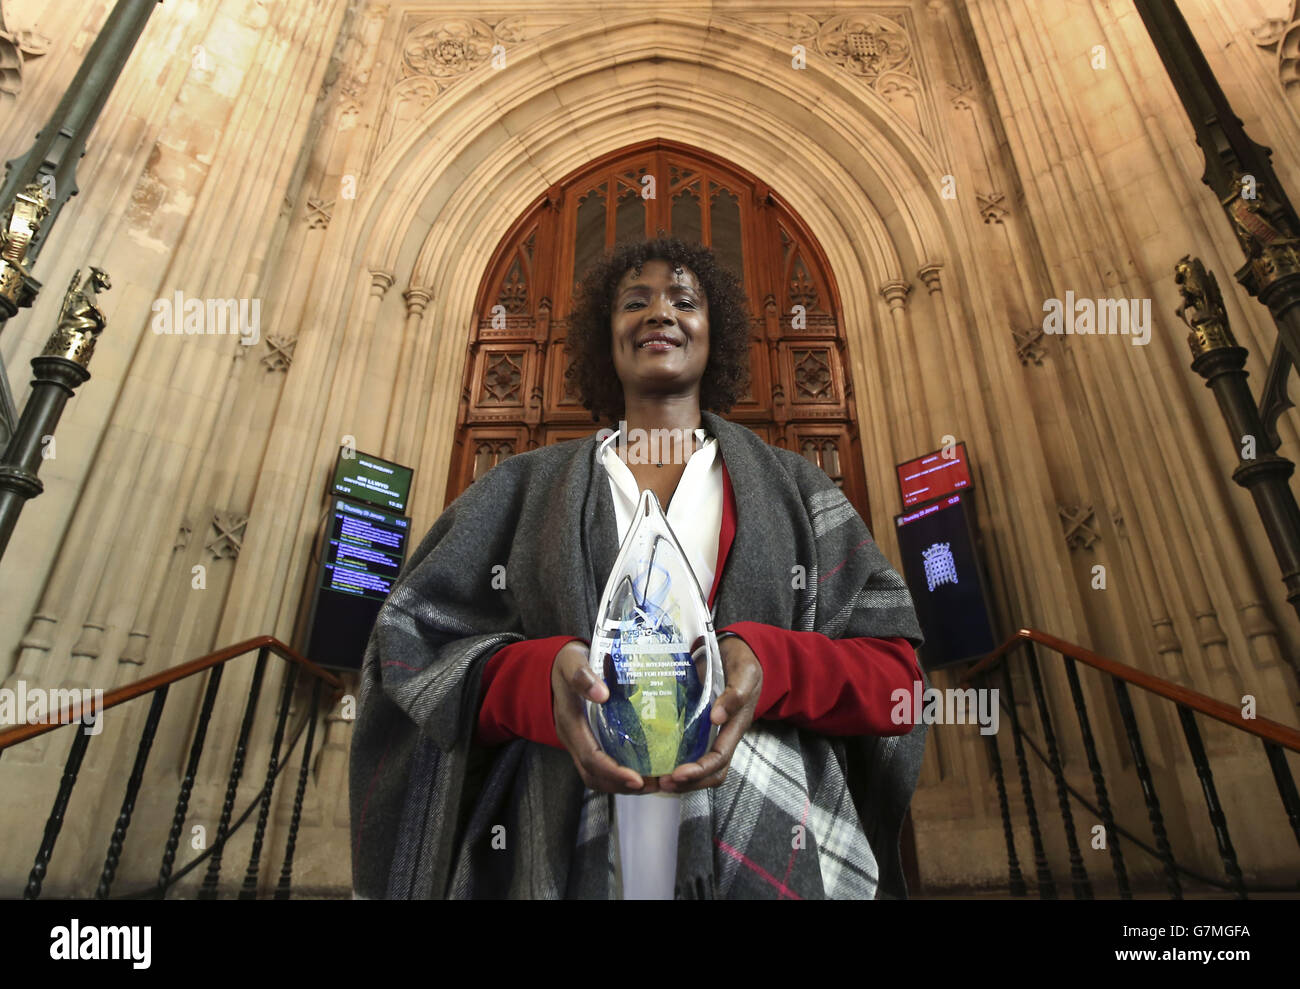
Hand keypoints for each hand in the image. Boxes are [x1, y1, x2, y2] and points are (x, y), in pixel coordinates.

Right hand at [551, 640, 659, 793]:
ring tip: (654, 781)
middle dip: (623, 785)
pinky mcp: (588, 740)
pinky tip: (644, 768)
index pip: (591, 758)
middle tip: (654, 784)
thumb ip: (582, 676)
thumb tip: (602, 694)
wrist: (557, 664)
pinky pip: (603, 765)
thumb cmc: (566, 662)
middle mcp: (574, 739)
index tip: (637, 779)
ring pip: (599, 775)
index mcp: (571, 724)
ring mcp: (580, 742)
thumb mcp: (571, 662)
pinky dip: (622, 773)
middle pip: (596, 775)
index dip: (614, 772)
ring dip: (624, 784)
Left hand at [658, 634, 762, 793]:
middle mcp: (721, 736)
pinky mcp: (695, 725)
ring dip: (679, 777)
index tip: (678, 774)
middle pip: (709, 773)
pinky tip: (653, 760)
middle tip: (661, 782)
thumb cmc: (743, 665)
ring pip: (697, 766)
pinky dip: (671, 759)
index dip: (700, 771)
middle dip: (687, 783)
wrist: (736, 653)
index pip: (718, 760)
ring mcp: (709, 732)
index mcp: (735, 728)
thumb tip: (717, 718)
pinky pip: (685, 748)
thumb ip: (735, 695)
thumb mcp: (745, 674)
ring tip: (655, 779)